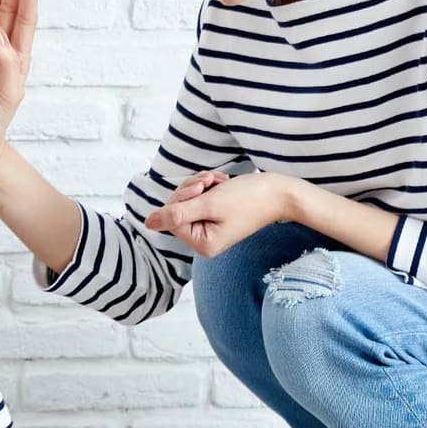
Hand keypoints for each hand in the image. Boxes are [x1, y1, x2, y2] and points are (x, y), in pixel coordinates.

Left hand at [144, 170, 296, 257]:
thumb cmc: (249, 199)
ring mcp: (209, 226)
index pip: (171, 217)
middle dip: (192, 189)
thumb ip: (176, 213)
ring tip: (220, 183)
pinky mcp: (215, 214)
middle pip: (177, 208)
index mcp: (202, 244)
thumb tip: (148, 223)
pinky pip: (198, 195)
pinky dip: (208, 185)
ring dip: (201, 184)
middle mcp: (204, 239)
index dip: (182, 197)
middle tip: (211, 184)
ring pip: (186, 198)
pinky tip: (222, 183)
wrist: (278, 192)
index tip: (201, 188)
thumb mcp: (209, 203)